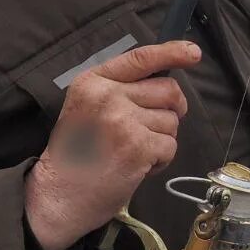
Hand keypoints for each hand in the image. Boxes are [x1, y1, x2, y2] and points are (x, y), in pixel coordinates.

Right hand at [24, 41, 197, 249]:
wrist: (56, 197)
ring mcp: (124, 121)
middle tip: (153, 128)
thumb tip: (165, 86)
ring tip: (133, 152)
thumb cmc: (74, 155)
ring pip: (172, 121)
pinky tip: (138, 167)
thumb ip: (119, 90)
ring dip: (161, 139)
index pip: (141, 58)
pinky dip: (161, 160)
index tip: (193, 53)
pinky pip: (170, 146)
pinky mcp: (138, 147)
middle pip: (168, 90)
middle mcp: (109, 96)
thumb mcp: (86, 108)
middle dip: (171, 109)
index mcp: (93, 81)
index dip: (172, 52)